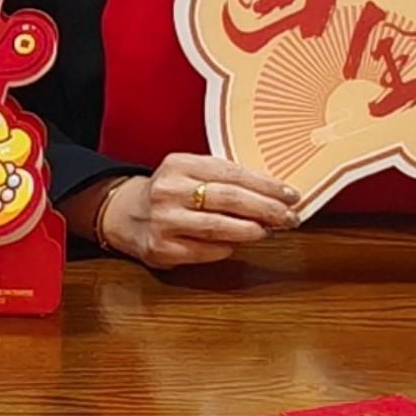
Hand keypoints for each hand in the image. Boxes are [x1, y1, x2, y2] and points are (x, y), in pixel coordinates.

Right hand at [97, 155, 301, 272]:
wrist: (124, 213)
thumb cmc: (169, 192)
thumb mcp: (190, 172)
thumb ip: (224, 178)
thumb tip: (272, 194)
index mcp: (179, 164)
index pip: (232, 173)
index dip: (265, 186)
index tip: (290, 195)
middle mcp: (169, 190)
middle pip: (229, 199)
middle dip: (266, 209)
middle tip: (290, 217)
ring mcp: (164, 221)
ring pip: (218, 227)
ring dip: (250, 230)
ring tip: (269, 230)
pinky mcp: (162, 248)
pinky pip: (204, 250)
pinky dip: (226, 248)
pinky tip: (238, 244)